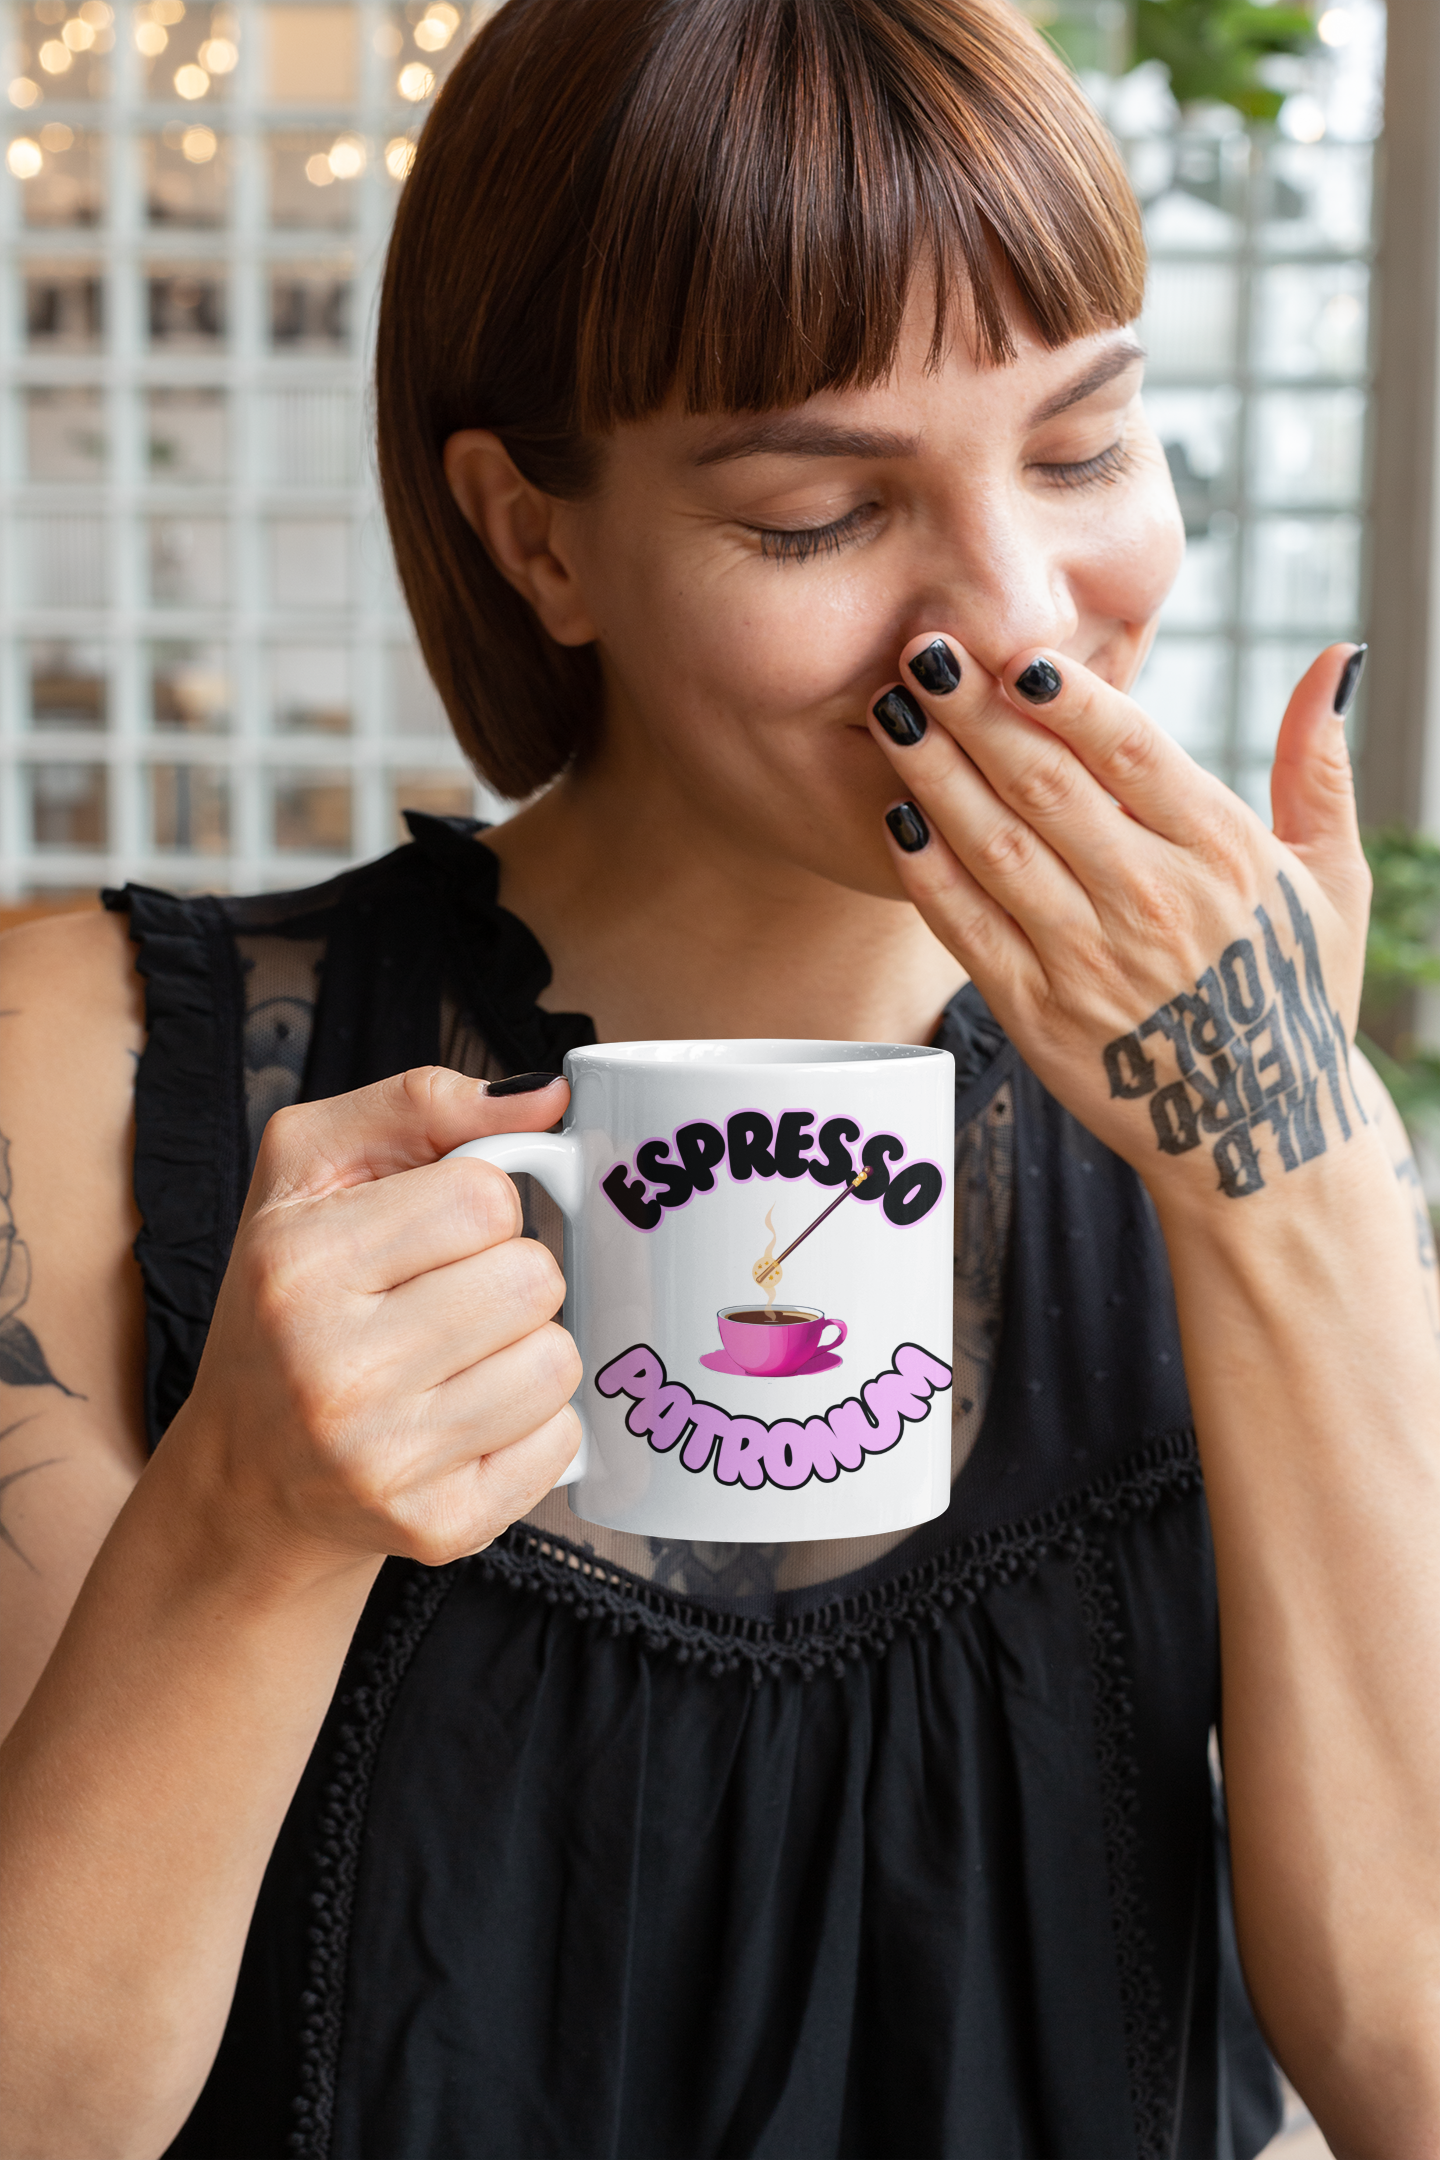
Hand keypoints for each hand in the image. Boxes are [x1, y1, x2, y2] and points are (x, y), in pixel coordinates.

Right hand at [168, 1067, 580, 1569]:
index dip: (480, 1205)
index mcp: (298, 1264)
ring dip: (526, 1351)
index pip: (485, 1197)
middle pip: (533, 1279)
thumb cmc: (289, 1300)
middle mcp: (333, 1367)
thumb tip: (549, 1097)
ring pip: (558, 1362)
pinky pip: (562, 1443)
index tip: (436, 1234)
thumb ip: (421, 1105)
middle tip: (446, 1302)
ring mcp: (385, 1458)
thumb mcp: (311, 1171)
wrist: (249, 1473)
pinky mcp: (435, 1525)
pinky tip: (467, 1421)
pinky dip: (534, 1426)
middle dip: (507, 1278)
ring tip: (457, 1361)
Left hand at [870, 637, 1373, 1211]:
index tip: (1016, 649)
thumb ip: (1319, 765)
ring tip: (891, 711)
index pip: (1131, 750)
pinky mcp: (1038, 1013)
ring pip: (996, 845)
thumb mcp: (1332, 879)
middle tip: (922, 650)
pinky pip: (969, 927)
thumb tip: (1339, 656)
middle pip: (1046, 784)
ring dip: (935, 772)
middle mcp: (1154, 900)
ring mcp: (1089, 960)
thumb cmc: (1295, 992)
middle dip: (974, 709)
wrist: (1260, 1136)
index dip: (1067, 695)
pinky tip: (897, 817)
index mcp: (1224, 852)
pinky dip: (928, 871)